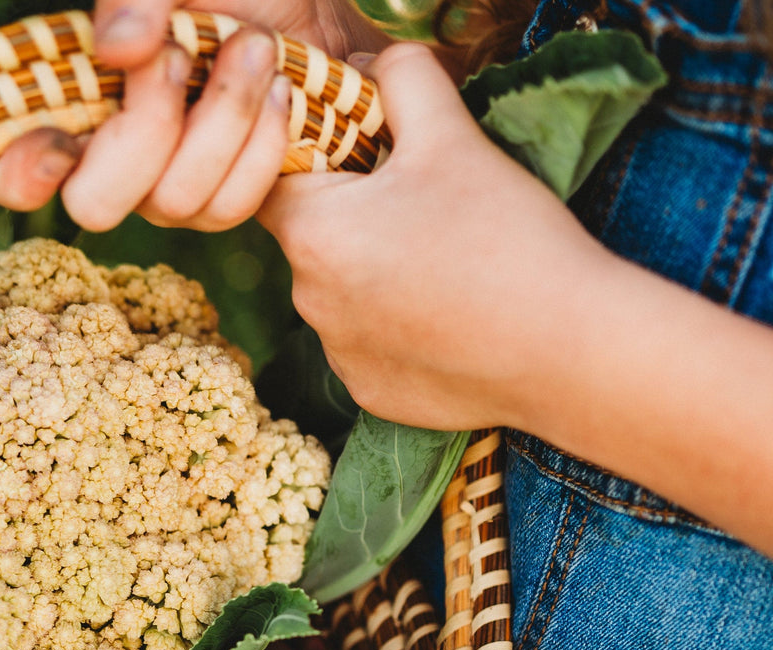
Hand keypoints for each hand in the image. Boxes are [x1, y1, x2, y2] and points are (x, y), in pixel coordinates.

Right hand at [0, 0, 387, 231]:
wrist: (317, 14)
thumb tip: (119, 49)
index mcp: (74, 101)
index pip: (13, 170)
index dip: (22, 174)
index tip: (58, 146)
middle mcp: (110, 160)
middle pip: (94, 204)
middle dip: (144, 131)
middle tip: (176, 54)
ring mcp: (165, 190)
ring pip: (173, 203)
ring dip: (222, 119)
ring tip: (256, 47)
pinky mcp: (220, 203)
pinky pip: (228, 208)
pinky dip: (260, 146)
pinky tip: (280, 92)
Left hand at [258, 41, 610, 431]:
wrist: (564, 353)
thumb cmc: (505, 237)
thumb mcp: (452, 136)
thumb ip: (403, 80)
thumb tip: (372, 65)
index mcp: (312, 234)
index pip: (275, 180)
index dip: (317, 157)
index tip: (368, 152)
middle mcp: (308, 303)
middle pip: (314, 239)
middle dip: (355, 216)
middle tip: (426, 206)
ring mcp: (338, 355)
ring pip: (344, 294)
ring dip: (378, 274)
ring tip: (450, 264)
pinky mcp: (370, 393)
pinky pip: (372, 344)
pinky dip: (401, 328)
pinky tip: (454, 316)